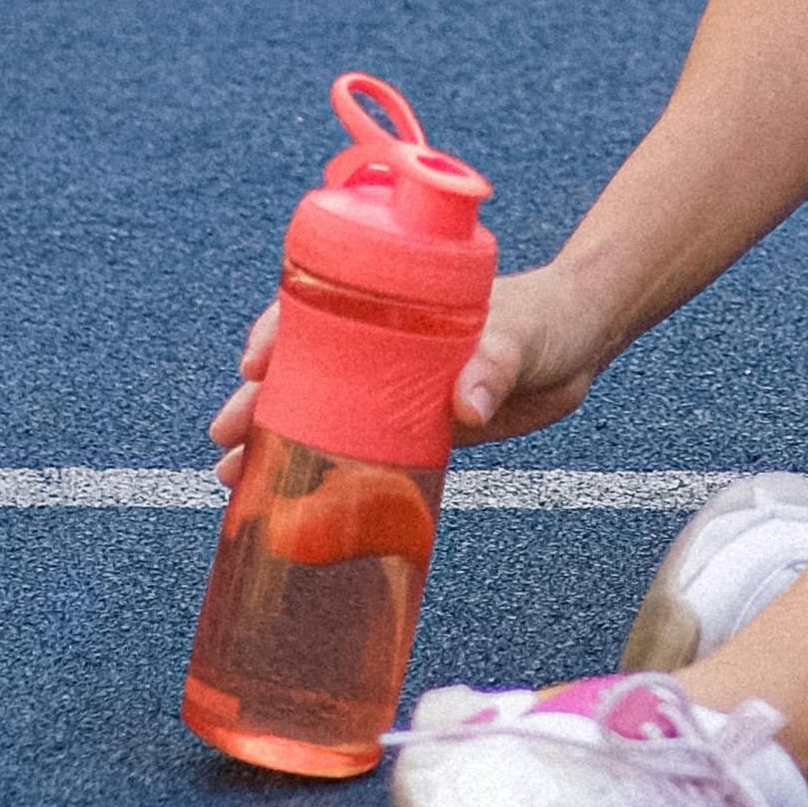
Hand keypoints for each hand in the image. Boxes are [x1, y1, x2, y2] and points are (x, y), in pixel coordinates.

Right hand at [201, 256, 620, 460]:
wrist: (582, 342)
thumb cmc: (546, 318)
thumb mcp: (521, 333)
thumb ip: (495, 363)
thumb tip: (467, 404)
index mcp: (391, 307)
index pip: (316, 311)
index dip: (278, 334)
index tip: (254, 363)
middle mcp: (382, 346)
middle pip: (304, 370)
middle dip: (259, 401)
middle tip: (225, 437)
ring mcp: (395, 390)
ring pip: (323, 415)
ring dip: (279, 441)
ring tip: (234, 477)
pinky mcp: (419, 430)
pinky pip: (363, 452)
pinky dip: (327, 473)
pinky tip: (294, 499)